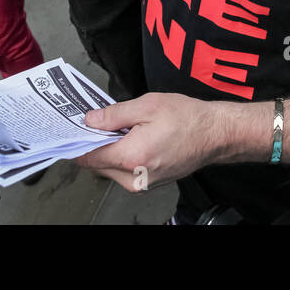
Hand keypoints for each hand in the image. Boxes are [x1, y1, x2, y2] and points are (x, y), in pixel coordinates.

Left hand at [78, 93, 233, 190]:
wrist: (215, 134)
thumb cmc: (187, 118)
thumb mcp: (148, 105)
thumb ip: (114, 114)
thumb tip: (90, 120)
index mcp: (131, 157)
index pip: (89, 157)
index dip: (78, 141)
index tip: (74, 128)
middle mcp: (134, 178)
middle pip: (98, 165)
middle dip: (96, 144)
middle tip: (100, 122)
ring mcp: (143, 184)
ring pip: (110, 170)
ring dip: (110, 151)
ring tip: (123, 129)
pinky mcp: (150, 184)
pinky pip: (125, 172)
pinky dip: (123, 157)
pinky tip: (134, 139)